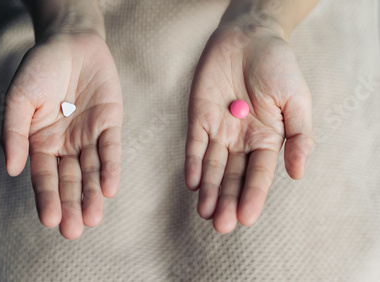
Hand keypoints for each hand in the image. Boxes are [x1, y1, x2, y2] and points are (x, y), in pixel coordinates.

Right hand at [1, 33, 122, 239]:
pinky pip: (110, 150)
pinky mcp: (109, 124)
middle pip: (69, 181)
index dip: (46, 198)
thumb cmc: (39, 69)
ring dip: (92, 195)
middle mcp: (64, 145)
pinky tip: (109, 189)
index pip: (43, 177)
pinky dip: (110, 169)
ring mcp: (88, 137)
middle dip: (71, 205)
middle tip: (72, 230)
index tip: (49, 219)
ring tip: (92, 218)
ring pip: (91, 172)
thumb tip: (12, 169)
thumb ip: (14, 132)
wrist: (70, 41)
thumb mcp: (19, 98)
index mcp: (40, 143)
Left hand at [184, 23, 313, 232]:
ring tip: (205, 212)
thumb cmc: (279, 67)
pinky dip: (194, 163)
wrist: (250, 37)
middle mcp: (242, 140)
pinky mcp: (199, 118)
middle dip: (227, 201)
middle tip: (220, 225)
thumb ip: (299, 136)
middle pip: (233, 176)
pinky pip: (195, 145)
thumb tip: (298, 174)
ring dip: (209, 190)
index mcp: (267, 140)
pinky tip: (193, 183)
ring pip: (213, 166)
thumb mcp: (297, 101)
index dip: (253, 196)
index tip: (246, 218)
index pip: (259, 174)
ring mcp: (219, 130)